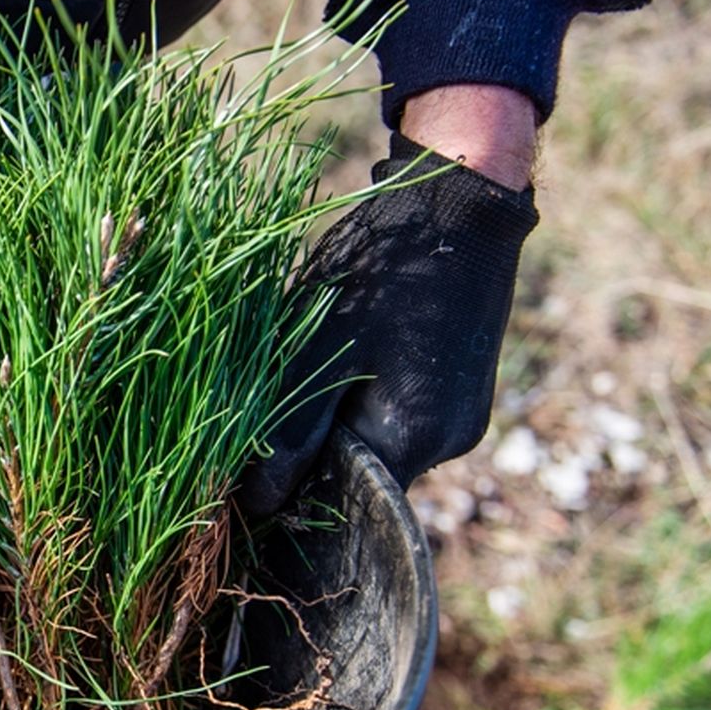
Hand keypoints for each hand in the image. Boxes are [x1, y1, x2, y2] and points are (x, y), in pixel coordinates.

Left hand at [235, 132, 537, 515]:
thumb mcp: (317, 352)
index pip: (336, 501)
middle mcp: (446, 443)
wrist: (459, 204)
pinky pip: (400, 415)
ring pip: (376, 442)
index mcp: (410, 441)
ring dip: (337, 416)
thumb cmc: (381, 272)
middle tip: (279, 389)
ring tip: (320, 358)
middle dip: (312, 447)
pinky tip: (351, 352)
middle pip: (357, 474)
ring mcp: (460, 418)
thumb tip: (255, 505)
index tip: (248, 460)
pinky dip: (365, 396)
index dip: (288, 488)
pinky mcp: (462, 392)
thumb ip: (288, 433)